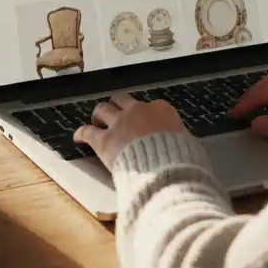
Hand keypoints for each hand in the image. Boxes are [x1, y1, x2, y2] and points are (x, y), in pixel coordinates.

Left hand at [74, 92, 188, 168]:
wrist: (164, 168)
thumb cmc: (182, 158)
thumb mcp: (190, 144)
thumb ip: (183, 140)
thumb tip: (188, 145)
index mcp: (161, 110)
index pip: (152, 105)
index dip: (146, 114)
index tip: (145, 121)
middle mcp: (138, 111)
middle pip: (122, 100)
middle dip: (117, 106)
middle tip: (115, 115)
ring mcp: (119, 123)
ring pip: (103, 109)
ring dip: (99, 115)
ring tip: (97, 121)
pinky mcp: (104, 140)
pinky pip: (87, 131)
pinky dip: (81, 133)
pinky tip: (78, 137)